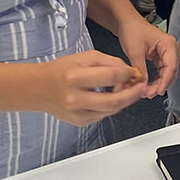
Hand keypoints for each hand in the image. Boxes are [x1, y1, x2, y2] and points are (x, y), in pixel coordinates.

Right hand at [33, 51, 148, 125]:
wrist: (38, 88)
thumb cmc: (60, 70)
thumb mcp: (84, 57)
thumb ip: (108, 62)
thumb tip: (128, 71)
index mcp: (75, 78)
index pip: (110, 76)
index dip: (127, 73)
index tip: (132, 71)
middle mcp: (76, 98)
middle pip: (114, 100)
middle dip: (132, 93)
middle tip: (141, 87)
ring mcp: (78, 113)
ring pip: (111, 110)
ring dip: (126, 101)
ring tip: (132, 92)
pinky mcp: (80, 122)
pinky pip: (103, 115)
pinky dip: (113, 107)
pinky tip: (117, 98)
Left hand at [116, 15, 179, 96]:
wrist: (126, 22)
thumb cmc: (133, 29)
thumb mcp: (135, 51)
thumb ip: (140, 69)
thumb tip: (143, 85)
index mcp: (168, 44)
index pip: (171, 66)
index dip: (165, 81)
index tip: (158, 91)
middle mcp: (169, 50)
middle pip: (170, 72)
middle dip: (160, 84)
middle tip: (149, 93)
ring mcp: (164, 54)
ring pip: (165, 74)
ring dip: (157, 84)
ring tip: (147, 92)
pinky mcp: (158, 58)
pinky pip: (159, 72)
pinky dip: (153, 80)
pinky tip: (147, 86)